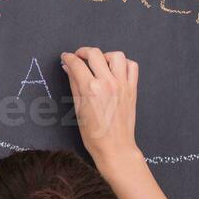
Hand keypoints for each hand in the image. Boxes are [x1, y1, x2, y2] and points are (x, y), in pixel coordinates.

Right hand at [61, 47, 140, 170]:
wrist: (114, 146)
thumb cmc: (94, 133)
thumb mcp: (78, 108)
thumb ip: (74, 84)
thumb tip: (68, 68)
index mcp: (90, 89)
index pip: (76, 64)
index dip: (68, 57)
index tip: (66, 57)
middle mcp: (107, 83)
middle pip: (95, 54)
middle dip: (83, 52)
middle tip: (78, 56)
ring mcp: (122, 85)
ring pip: (116, 56)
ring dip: (105, 56)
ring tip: (98, 63)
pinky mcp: (132, 89)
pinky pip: (132, 66)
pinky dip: (123, 64)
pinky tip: (115, 70)